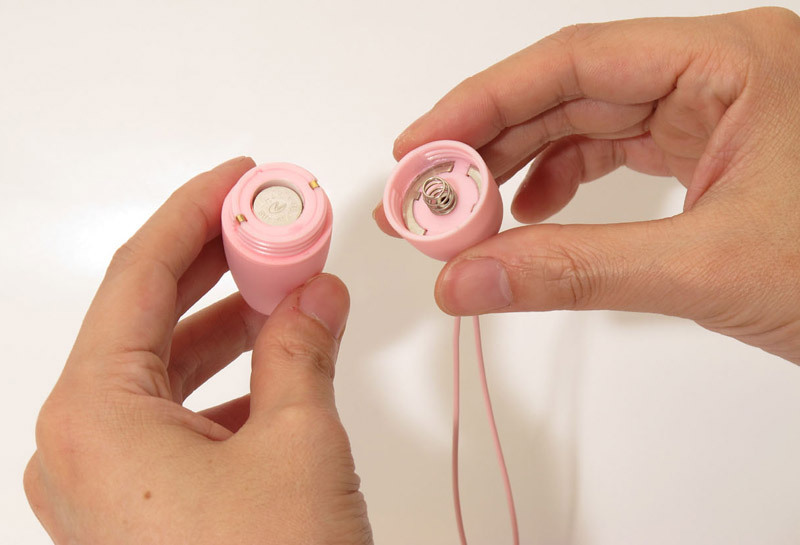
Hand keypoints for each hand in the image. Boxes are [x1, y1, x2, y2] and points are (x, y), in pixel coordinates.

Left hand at [24, 157, 372, 544]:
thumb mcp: (298, 439)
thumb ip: (302, 347)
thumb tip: (315, 294)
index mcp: (92, 414)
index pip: (139, 275)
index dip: (195, 214)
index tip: (239, 178)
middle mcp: (80, 448)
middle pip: (148, 320)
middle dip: (217, 267)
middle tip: (272, 226)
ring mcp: (105, 487)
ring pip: (166, 373)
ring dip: (229, 327)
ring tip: (289, 289)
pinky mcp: (140, 515)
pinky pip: (177, 421)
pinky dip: (229, 384)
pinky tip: (280, 367)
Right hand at [374, 7, 799, 363]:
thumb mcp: (709, 267)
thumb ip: (577, 272)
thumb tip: (466, 282)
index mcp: (732, 60)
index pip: (574, 61)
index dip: (482, 104)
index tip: (420, 150)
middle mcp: (719, 73)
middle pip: (569, 92)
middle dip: (490, 146)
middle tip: (427, 200)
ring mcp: (715, 113)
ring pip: (587, 124)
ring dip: (520, 168)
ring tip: (468, 217)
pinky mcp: (712, 156)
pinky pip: (616, 155)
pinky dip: (564, 186)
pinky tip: (532, 216)